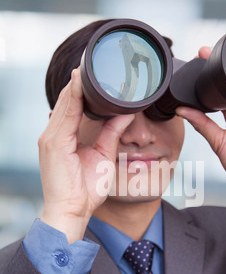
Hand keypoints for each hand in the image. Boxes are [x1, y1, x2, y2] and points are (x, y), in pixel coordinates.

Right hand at [38, 68, 134, 242]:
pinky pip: (66, 115)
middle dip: (79, 81)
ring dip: (76, 84)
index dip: (81, 88)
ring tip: (87, 65)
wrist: (72, 211)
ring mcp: (51, 138)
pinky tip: (80, 82)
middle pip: (68, 100)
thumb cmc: (85, 190)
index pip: (72, 105)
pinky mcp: (54, 144)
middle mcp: (53, 134)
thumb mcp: (103, 155)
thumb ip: (112, 132)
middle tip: (92, 62)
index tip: (94, 72)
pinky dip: (74, 97)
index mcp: (63, 137)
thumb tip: (126, 112)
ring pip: (66, 103)